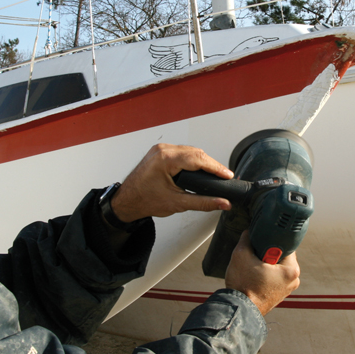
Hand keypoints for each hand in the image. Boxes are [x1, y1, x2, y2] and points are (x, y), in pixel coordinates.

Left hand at [110, 144, 233, 222]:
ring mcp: (160, 149)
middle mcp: (163, 150)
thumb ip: (203, 203)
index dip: (216, 168)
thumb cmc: (144, 200)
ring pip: (189, 150)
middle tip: (223, 176)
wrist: (127, 201)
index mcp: (165, 159)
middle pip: (196, 153)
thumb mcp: (177, 203)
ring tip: (214, 173)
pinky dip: (192, 159)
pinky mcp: (159, 152)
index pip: (198, 159)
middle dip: (211, 164)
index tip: (227, 175)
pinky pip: (181, 151)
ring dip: (202, 161)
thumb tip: (222, 203)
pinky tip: (199, 168)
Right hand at [225, 232, 300, 315]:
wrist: (239, 310)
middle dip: (268, 253)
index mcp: (291, 270)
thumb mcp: (241, 255)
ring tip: (253, 268)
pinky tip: (254, 277)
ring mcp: (287, 289)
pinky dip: (266, 274)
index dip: (271, 240)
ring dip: (266, 264)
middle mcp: (293, 280)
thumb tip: (249, 232)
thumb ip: (247, 239)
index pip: (286, 244)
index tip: (262, 241)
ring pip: (277, 266)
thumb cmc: (243, 288)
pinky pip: (275, 277)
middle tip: (255, 257)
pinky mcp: (280, 294)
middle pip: (282, 255)